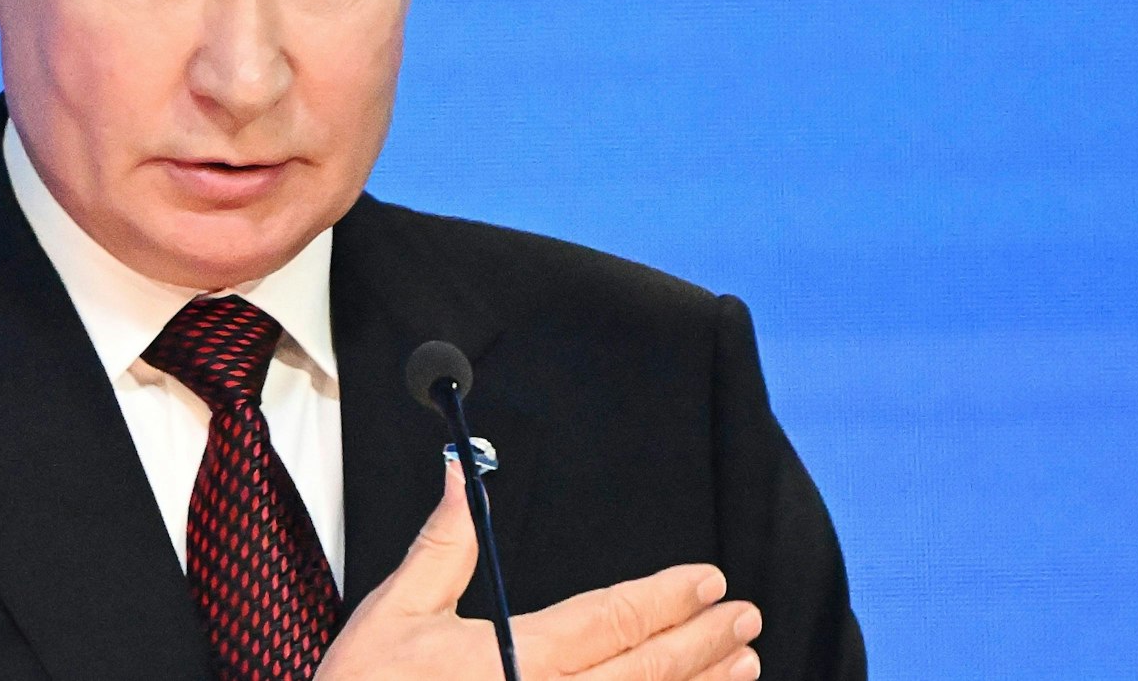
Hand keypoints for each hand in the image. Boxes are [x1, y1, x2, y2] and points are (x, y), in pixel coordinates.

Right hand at [317, 463, 761, 679]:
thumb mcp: (391, 615)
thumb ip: (442, 547)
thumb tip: (459, 476)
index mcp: (514, 659)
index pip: (613, 620)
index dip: (667, 598)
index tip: (707, 580)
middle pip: (647, 673)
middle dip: (703, 642)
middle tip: (746, 619)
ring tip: (742, 666)